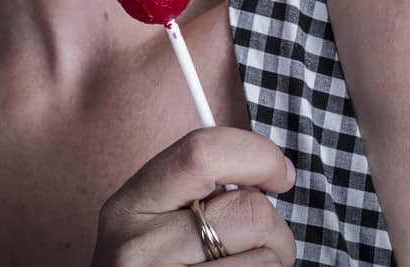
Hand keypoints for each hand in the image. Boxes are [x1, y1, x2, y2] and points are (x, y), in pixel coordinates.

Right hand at [90, 126, 298, 265]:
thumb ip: (197, 191)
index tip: (280, 175)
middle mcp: (139, 249)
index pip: (202, 154)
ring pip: (268, 261)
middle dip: (274, 228)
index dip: (256, 156)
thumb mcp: (154, 222)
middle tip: (262, 243)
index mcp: (129, 206)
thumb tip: (269, 175)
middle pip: (250, 212)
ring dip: (272, 266)